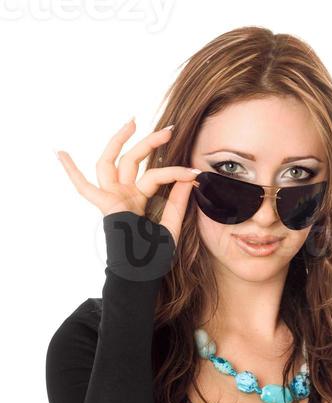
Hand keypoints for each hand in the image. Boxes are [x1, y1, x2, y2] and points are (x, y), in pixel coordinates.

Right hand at [55, 118, 199, 245]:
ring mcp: (113, 198)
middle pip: (132, 160)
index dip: (175, 172)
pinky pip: (85, 188)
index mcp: (138, 199)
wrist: (143, 274)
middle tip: (169, 130)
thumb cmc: (155, 256)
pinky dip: (71, 172)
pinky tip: (59, 152)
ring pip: (112, 163)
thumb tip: (189, 178)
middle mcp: (123, 195)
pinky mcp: (107, 206)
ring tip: (134, 122)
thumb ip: (178, 202)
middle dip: (149, 143)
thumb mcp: (172, 225)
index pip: (154, 175)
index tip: (194, 173)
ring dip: (120, 141)